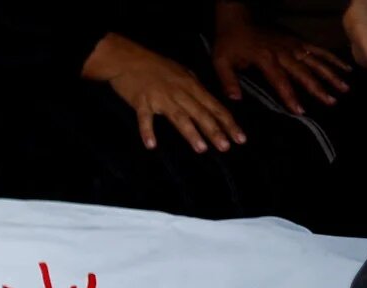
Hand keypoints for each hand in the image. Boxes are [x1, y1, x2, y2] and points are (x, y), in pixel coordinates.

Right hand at [83, 33, 245, 151]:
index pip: (214, 106)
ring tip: (202, 149)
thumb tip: (203, 99)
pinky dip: (147, 132)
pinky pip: (145, 119)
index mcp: (191, 86)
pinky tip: (151, 145)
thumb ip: (192, 86)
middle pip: (201, 113)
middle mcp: (180, 93)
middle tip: (226, 147)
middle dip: (215, 131)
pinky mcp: (141, 102)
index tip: (239, 137)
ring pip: (179, 117)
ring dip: (191, 133)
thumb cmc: (154, 65)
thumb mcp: (180, 71)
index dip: (228, 122)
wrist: (127, 59)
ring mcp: (161, 98)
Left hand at [212, 2, 350, 113]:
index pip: (280, 81)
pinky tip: (346, 68)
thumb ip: (228, 80)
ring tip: (345, 88)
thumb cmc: (229, 43)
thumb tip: (235, 100)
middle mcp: (283, 53)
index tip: (300, 110)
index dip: (290, 96)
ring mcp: (293, 46)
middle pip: (304, 73)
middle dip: (318, 88)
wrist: (238, 19)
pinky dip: (332, 58)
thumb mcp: (221, 61)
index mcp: (265, 59)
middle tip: (332, 101)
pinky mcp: (298, 41)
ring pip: (316, 61)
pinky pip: (319, 50)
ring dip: (331, 74)